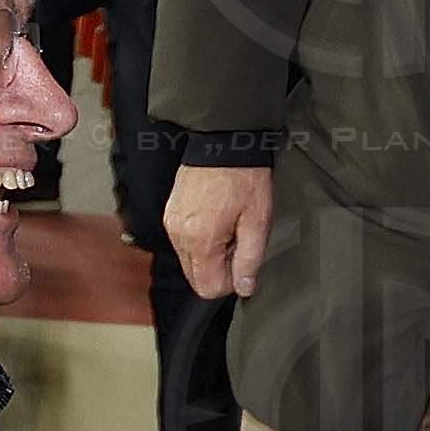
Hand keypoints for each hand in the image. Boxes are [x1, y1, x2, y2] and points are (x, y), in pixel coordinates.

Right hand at [167, 162, 272, 300]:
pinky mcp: (171, 214)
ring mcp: (172, 224)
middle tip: (236, 241)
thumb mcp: (258, 221)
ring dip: (210, 254)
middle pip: (195, 277)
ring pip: (189, 261)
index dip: (230, 281)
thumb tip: (245, 287)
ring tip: (228, 226)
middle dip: (219, 269)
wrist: (223, 143)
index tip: (242, 260)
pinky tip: (216, 219)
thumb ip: (250, 259)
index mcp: (200, 240)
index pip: (207, 287)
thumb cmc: (243, 177)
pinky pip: (183, 242)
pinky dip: (200, 240)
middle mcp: (179, 235)